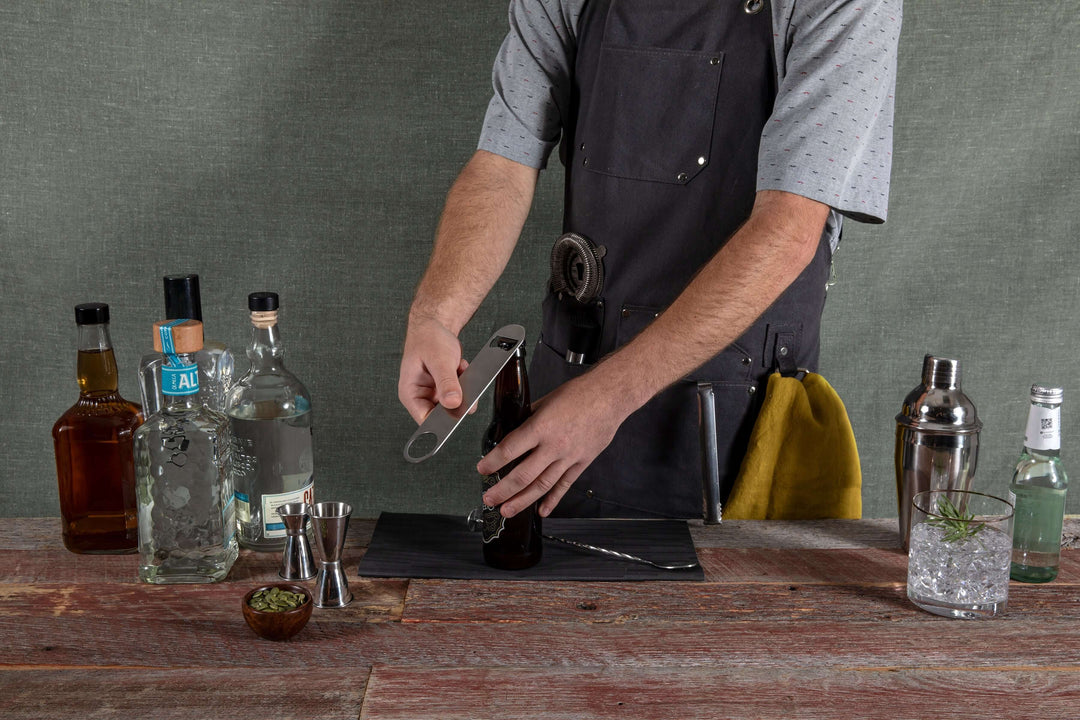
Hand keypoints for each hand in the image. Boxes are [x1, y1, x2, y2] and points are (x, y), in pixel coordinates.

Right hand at [398, 315, 467, 423]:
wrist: (435, 325)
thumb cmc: (428, 338)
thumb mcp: (438, 360)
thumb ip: (446, 382)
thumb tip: (453, 403)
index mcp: (410, 393)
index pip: (425, 420)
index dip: (442, 422)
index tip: (457, 414)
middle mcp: (420, 395)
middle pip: (442, 413)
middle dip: (456, 400)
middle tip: (462, 385)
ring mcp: (434, 392)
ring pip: (454, 403)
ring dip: (461, 388)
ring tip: (457, 369)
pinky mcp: (445, 387)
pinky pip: (460, 392)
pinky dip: (464, 381)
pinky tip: (459, 367)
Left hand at [476, 371, 630, 517]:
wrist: (610, 396)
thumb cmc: (579, 394)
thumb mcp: (546, 401)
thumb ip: (528, 418)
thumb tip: (512, 428)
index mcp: (541, 426)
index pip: (510, 449)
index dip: (493, 462)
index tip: (482, 469)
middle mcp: (554, 445)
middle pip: (523, 475)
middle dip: (503, 490)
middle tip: (489, 498)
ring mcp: (569, 457)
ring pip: (542, 485)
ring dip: (522, 500)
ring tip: (508, 510)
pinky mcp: (582, 462)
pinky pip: (564, 485)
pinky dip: (552, 500)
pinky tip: (542, 510)